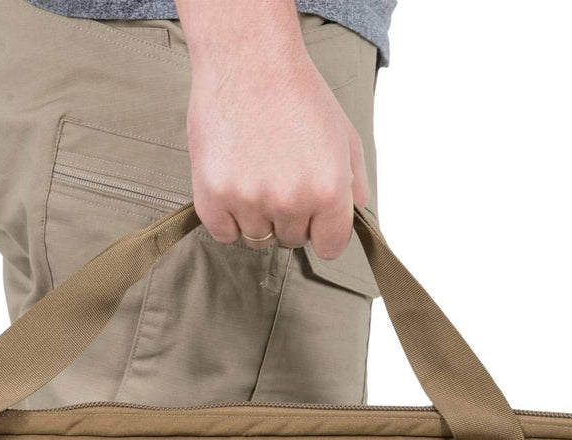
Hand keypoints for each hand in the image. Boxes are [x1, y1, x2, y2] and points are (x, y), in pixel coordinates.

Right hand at [178, 0, 369, 259]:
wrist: (248, 59)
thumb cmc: (297, 93)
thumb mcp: (343, 135)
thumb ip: (355, 182)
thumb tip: (358, 213)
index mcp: (329, 190)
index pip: (330, 247)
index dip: (322, 230)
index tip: (313, 215)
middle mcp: (291, 200)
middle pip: (292, 241)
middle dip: (289, 217)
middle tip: (279, 177)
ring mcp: (249, 201)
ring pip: (257, 238)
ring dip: (257, 217)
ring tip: (255, 174)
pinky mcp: (213, 197)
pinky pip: (224, 234)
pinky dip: (226, 218)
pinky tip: (233, 184)